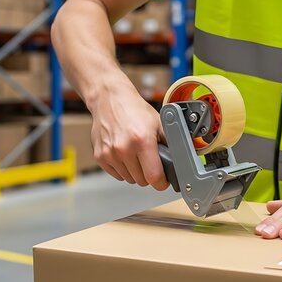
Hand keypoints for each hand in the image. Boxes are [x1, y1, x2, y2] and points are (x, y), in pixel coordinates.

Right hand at [88, 75, 168, 189]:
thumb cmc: (134, 110)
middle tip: (150, 160)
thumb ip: (170, 142)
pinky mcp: (100, 156)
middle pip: (142, 181)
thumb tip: (181, 160)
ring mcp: (110, 154)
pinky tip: (125, 154)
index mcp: (142, 140)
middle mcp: (124, 149)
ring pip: (129, 179)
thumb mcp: (158, 123)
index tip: (163, 180)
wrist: (109, 99)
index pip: (154, 177)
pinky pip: (116, 174)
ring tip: (136, 154)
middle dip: (149, 174)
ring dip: (135, 172)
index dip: (162, 182)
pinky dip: (122, 169)